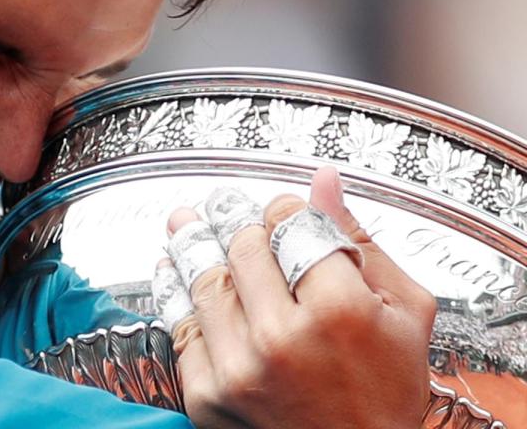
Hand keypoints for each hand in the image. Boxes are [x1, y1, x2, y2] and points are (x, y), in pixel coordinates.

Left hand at [156, 167, 436, 428]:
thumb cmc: (386, 393)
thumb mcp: (403, 311)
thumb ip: (358, 240)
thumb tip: (324, 182)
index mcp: (337, 309)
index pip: (289, 224)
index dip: (281, 208)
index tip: (279, 208)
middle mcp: (280, 336)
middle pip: (240, 247)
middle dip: (232, 218)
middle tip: (222, 205)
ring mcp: (238, 367)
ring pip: (203, 280)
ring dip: (191, 245)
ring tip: (184, 223)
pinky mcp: (207, 393)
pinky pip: (182, 327)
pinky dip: (175, 294)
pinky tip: (172, 272)